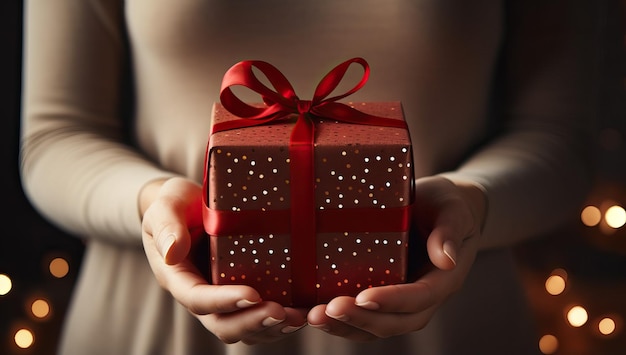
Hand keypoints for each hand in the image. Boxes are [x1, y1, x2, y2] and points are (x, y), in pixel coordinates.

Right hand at [140, 177, 307, 343]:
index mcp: (178, 277)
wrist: (188, 203)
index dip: (225, 301)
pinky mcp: (239, 291)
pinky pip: (257, 316)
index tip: (253, 294)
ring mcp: (221, 297)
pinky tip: (302, 312)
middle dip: (253, 322)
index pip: (198, 299)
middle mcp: (199, 295)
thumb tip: (172, 252)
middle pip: (222, 324)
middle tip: (282, 312)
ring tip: (299, 317)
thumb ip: (167, 225)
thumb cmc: (176, 202)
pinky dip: (278, 321)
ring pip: (243, 327)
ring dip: (270, 328)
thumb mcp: (166, 206)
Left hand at [306, 175, 486, 340]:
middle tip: (327, 310)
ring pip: (373, 327)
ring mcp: (399, 301)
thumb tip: (446, 258)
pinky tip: (308, 312)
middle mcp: (421, 299)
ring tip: (312, 316)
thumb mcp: (452, 209)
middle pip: (393, 322)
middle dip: (359, 319)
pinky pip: (359, 316)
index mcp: (442, 280)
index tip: (363, 297)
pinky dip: (335, 320)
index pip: (419, 297)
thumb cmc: (445, 204)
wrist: (436, 206)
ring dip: (342, 326)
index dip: (392, 301)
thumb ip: (449, 230)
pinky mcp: (380, 296)